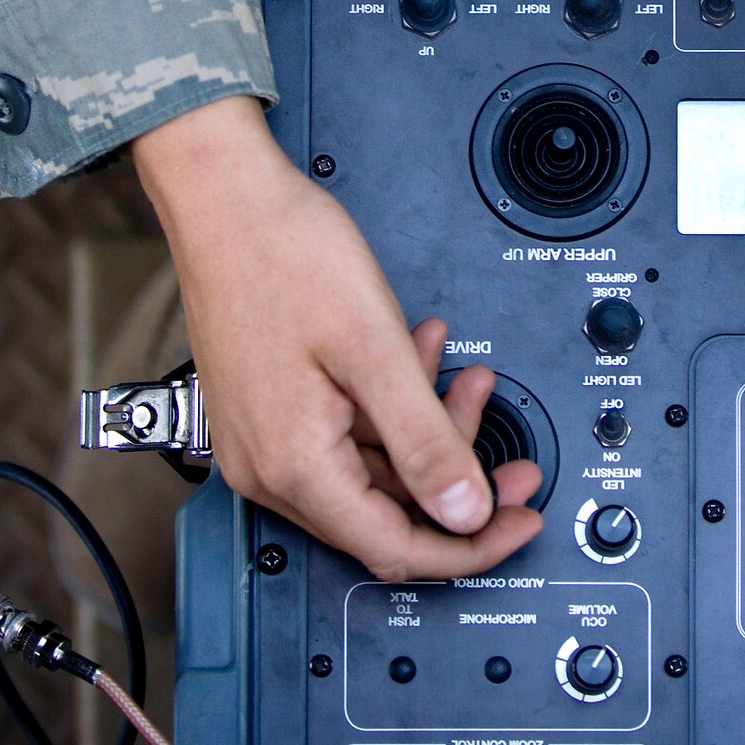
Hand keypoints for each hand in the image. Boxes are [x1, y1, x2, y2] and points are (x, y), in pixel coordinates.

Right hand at [132, 96, 543, 578]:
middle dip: (459, 477)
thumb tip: (466, 511)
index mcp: (294, 466)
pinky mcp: (270, 409)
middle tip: (514, 451)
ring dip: (427, 428)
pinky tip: (417, 355)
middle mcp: (270, 468)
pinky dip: (390, 405)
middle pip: (386, 511)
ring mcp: (266, 439)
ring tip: (466, 373)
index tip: (520, 519)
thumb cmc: (283, 253)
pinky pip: (345, 431)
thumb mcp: (375, 348)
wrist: (224, 196)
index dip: (471, 543)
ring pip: (371, 467)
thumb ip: (425, 438)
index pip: (397, 548)